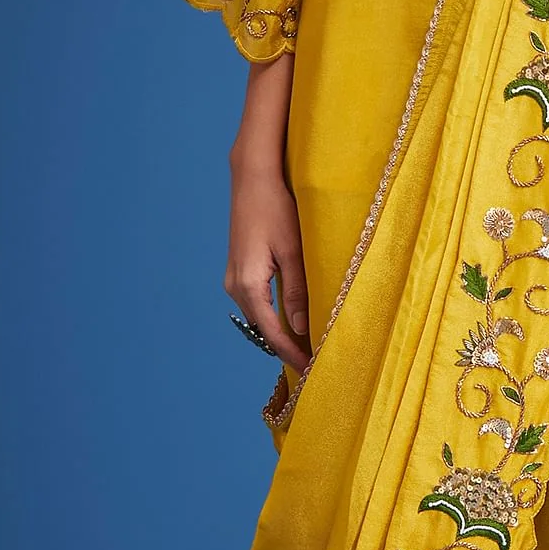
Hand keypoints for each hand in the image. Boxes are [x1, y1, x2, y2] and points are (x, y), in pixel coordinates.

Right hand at [225, 159, 311, 373]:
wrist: (253, 179)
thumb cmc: (275, 208)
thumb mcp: (293, 251)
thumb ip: (298, 292)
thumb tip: (303, 328)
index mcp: (248, 285)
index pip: (272, 333)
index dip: (292, 354)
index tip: (312, 370)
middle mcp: (235, 287)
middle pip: (263, 330)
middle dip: (287, 348)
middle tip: (315, 364)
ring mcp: (234, 279)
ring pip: (259, 318)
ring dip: (280, 333)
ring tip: (307, 346)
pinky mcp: (239, 271)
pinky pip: (257, 304)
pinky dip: (274, 317)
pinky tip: (292, 321)